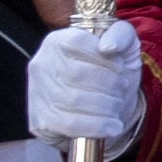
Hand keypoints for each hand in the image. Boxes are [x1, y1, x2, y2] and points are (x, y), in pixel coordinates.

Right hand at [26, 19, 144, 146]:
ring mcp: (37, 94)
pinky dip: (97, 126)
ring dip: (105, 106)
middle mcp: (42, 64)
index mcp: (57, 41)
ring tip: (117, 106)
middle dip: (108, 84)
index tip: (121, 69)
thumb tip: (108, 46)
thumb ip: (121, 35)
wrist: (103, 105)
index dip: (104, 58)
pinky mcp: (40, 121)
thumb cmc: (111, 70)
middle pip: (77, 74)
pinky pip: (70, 124)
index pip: (78, 44)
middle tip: (121, 90)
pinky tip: (112, 126)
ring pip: (74, 100)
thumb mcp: (123, 46)